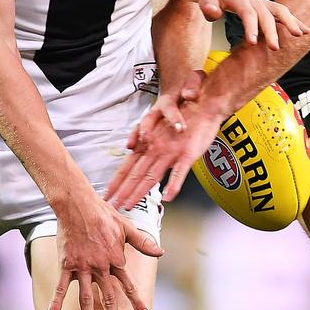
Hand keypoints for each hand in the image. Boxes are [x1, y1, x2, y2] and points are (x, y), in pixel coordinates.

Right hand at [47, 190, 163, 309]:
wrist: (79, 205)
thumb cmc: (103, 214)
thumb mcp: (126, 227)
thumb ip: (142, 242)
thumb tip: (161, 252)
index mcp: (115, 258)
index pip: (128, 284)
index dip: (136, 300)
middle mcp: (101, 266)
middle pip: (107, 295)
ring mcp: (83, 266)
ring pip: (86, 297)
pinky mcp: (67, 264)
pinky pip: (62, 286)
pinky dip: (57, 301)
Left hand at [106, 99, 222, 210]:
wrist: (202, 104)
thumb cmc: (183, 117)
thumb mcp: (161, 130)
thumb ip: (148, 146)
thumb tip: (137, 162)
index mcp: (148, 143)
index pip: (128, 166)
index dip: (117, 181)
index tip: (107, 194)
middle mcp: (156, 147)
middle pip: (136, 173)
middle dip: (122, 191)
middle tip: (111, 205)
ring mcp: (171, 151)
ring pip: (152, 175)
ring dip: (139, 191)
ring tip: (130, 204)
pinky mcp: (188, 153)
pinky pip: (179, 172)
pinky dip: (173, 185)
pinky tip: (167, 197)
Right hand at [127, 69, 205, 150]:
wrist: (181, 86)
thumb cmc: (188, 86)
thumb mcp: (193, 80)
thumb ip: (192, 86)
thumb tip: (190, 94)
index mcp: (168, 100)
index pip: (170, 108)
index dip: (174, 118)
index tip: (181, 128)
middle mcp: (157, 110)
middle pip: (149, 119)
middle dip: (146, 129)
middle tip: (145, 138)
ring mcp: (153, 121)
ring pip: (141, 128)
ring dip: (136, 137)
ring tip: (132, 146)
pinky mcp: (153, 130)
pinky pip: (141, 137)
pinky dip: (136, 143)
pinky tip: (133, 151)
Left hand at [197, 0, 308, 49]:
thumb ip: (207, 4)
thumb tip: (213, 12)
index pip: (246, 12)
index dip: (250, 27)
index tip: (252, 43)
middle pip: (265, 13)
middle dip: (271, 31)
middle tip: (274, 48)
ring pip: (279, 9)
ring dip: (290, 22)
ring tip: (300, 35)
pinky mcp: (263, 4)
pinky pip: (281, 12)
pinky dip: (293, 20)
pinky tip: (304, 30)